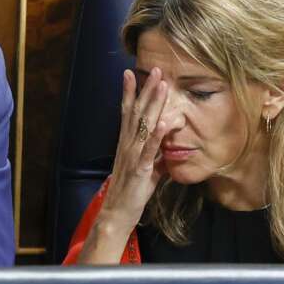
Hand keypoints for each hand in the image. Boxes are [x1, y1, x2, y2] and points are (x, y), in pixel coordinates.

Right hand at [101, 67, 168, 226]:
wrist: (117, 214)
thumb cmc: (132, 192)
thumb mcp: (147, 169)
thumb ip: (155, 155)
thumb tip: (166, 147)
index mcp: (127, 143)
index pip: (128, 113)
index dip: (130, 92)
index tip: (131, 72)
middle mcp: (127, 145)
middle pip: (137, 112)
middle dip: (146, 90)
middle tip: (155, 69)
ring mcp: (132, 156)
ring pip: (143, 125)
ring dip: (153, 104)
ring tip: (162, 85)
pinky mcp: (140, 169)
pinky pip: (149, 150)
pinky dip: (156, 135)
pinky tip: (163, 121)